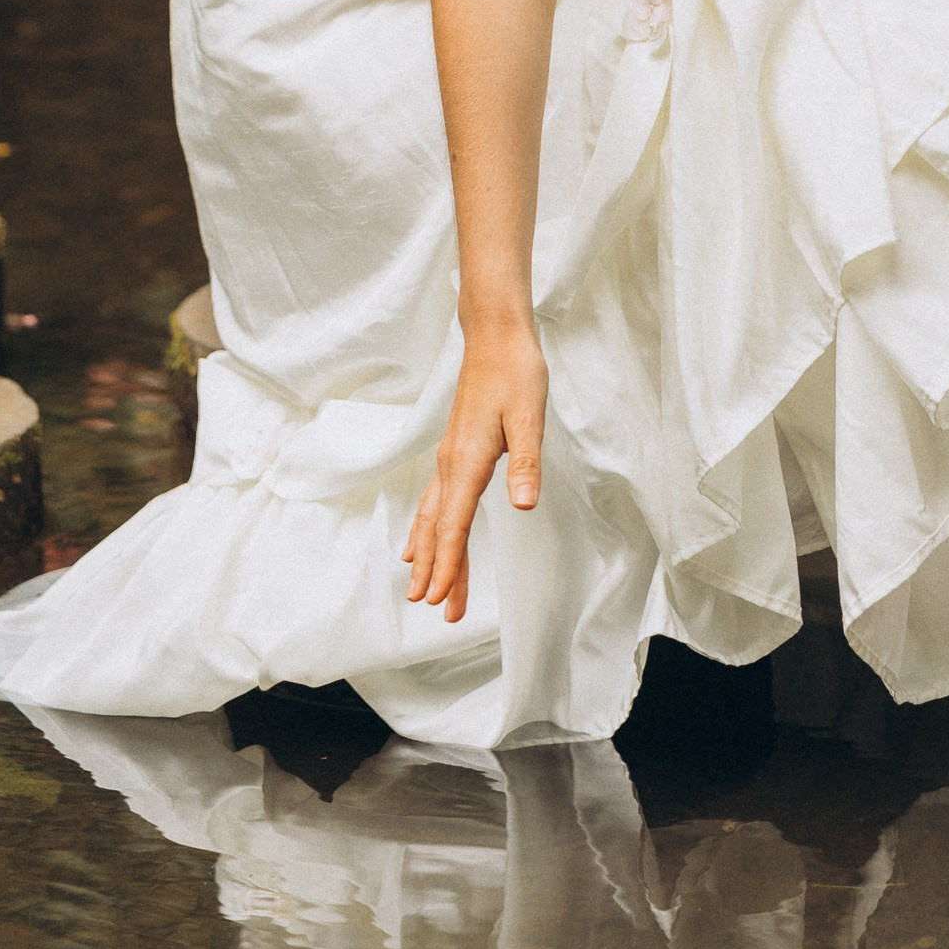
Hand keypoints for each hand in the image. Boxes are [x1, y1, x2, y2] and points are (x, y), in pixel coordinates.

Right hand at [403, 320, 546, 623]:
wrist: (495, 337)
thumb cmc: (516, 373)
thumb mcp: (530, 416)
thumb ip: (526, 462)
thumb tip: (525, 505)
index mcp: (468, 461)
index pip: (454, 525)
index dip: (449, 565)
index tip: (439, 600)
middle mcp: (452, 464)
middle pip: (439, 529)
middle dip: (437, 571)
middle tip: (436, 611)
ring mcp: (450, 458)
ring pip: (432, 517)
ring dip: (428, 554)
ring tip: (419, 588)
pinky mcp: (455, 451)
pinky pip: (434, 500)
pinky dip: (425, 527)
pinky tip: (418, 540)